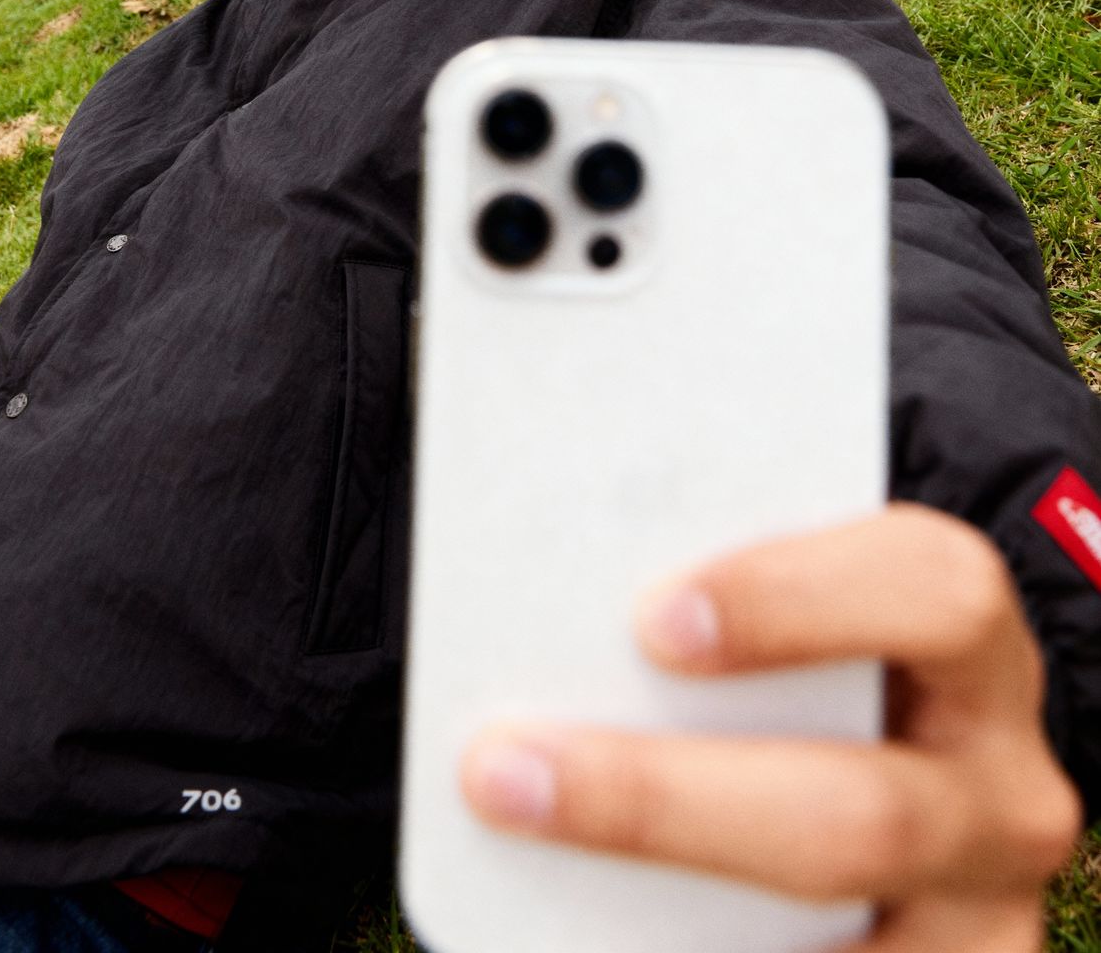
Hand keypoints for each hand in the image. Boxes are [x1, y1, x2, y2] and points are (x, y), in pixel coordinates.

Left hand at [461, 505, 1081, 951]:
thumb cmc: (796, 663)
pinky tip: (571, 924)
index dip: (799, 600)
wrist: (869, 767)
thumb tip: (538, 601)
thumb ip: (706, 607)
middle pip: (861, 812)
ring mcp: (975, 914)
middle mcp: (1001, 792)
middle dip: (663, 802)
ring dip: (652, 891)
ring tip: (519, 839)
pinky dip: (676, 947)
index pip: (936, 590)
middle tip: (506, 768)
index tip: (655, 620)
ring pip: (830, 926)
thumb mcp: (792, 622)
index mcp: (968, 645)